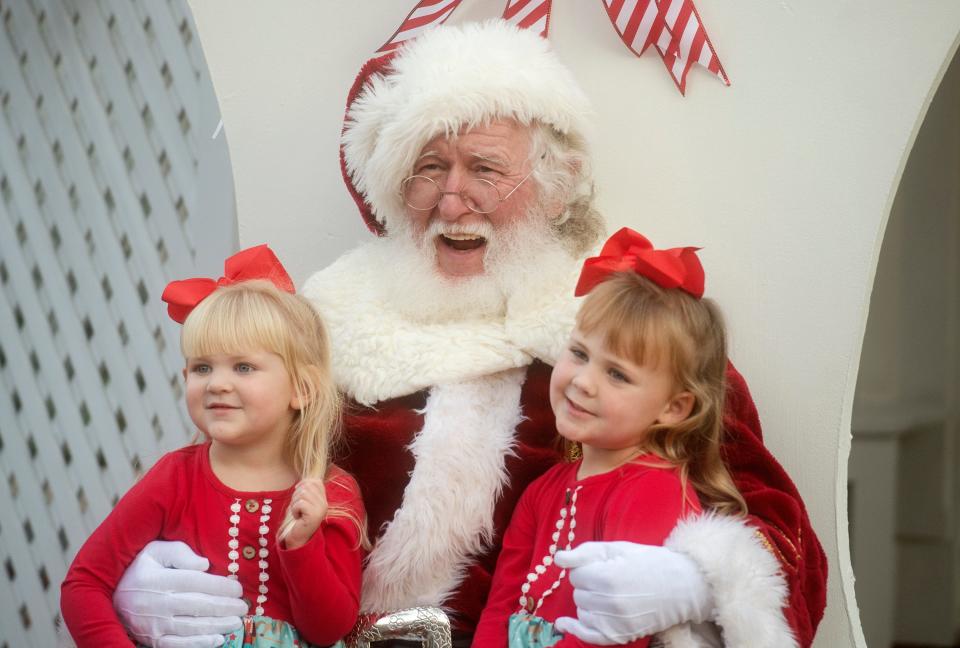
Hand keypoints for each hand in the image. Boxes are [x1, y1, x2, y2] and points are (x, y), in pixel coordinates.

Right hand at [113, 540, 246, 646]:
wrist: (111, 596)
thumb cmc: (140, 569)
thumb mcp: (155, 550)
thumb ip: (180, 553)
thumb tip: (205, 565)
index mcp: (158, 579)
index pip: (196, 582)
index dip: (221, 587)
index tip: (238, 589)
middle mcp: (156, 603)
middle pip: (198, 606)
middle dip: (225, 607)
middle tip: (243, 607)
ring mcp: (153, 625)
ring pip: (192, 627)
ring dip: (218, 625)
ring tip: (237, 621)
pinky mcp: (152, 640)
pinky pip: (178, 645)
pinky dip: (200, 644)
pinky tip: (218, 639)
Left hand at [284, 478, 328, 548]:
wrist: (298, 538)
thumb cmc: (298, 519)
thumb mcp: (303, 502)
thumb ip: (306, 491)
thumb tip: (303, 481)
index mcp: (324, 499)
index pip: (315, 481)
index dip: (303, 485)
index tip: (298, 497)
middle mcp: (324, 504)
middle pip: (307, 486)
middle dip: (297, 495)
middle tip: (297, 508)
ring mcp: (320, 509)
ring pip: (303, 494)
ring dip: (295, 503)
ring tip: (298, 513)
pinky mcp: (314, 515)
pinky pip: (300, 503)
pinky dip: (294, 510)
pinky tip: (298, 517)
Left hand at [552, 541, 712, 644]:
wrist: (681, 586)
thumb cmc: (648, 562)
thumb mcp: (616, 548)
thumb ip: (584, 553)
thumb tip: (557, 558)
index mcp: (607, 578)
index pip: (576, 575)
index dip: (586, 569)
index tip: (601, 567)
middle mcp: (609, 603)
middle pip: (578, 594)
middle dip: (587, 585)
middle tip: (608, 579)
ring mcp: (615, 622)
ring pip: (582, 611)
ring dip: (588, 603)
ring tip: (609, 595)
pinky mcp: (620, 635)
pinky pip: (587, 635)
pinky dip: (575, 628)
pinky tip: (563, 623)